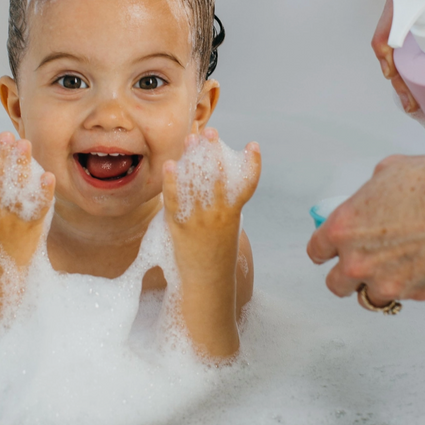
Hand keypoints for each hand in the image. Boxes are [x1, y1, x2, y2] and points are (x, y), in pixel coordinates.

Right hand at [0, 131, 54, 270]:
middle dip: (0, 157)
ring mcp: (12, 220)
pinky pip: (39, 207)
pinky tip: (48, 176)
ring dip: (20, 165)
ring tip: (24, 143)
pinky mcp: (31, 226)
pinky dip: (43, 192)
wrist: (3, 275)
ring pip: (15, 189)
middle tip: (4, 136)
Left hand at [162, 128, 260, 357]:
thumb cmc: (215, 267)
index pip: (247, 186)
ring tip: (192, 138)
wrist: (207, 293)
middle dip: (214, 152)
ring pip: (198, 183)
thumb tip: (210, 193)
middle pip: (219, 176)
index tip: (253, 145)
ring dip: (194, 159)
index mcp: (233, 218)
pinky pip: (175, 201)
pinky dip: (172, 182)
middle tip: (211, 131)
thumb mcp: (225, 238)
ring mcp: (200, 221)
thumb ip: (221, 215)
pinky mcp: (180, 229)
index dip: (252, 165)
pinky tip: (170, 166)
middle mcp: (219, 216)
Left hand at [306, 154, 424, 305]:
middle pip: (335, 284)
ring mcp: (387, 282)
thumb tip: (373, 198)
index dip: (325, 251)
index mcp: (344, 228)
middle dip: (347, 276)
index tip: (330, 252)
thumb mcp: (390, 171)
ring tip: (395, 269)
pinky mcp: (416, 295)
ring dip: (378, 286)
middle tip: (363, 265)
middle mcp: (358, 261)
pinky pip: (405, 296)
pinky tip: (423, 266)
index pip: (317, 251)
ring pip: (370, 297)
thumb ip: (370, 191)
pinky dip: (410, 286)